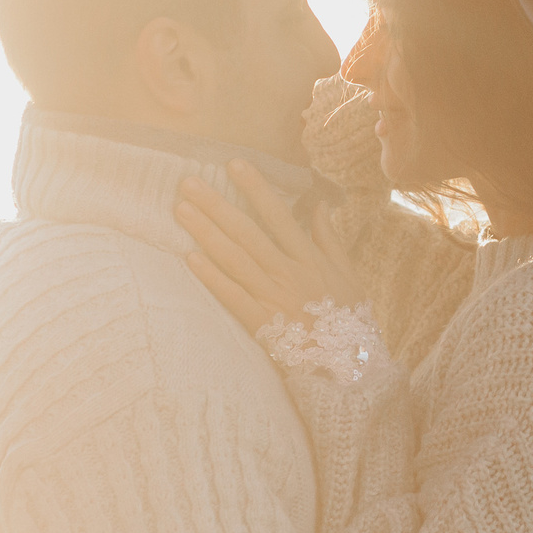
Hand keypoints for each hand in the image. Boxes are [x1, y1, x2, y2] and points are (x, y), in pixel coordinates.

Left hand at [174, 161, 363, 335]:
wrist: (349, 367)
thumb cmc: (349, 319)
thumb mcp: (349, 275)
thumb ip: (330, 239)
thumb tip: (319, 205)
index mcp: (309, 259)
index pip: (278, 216)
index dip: (256, 189)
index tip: (234, 165)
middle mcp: (288, 273)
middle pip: (248, 233)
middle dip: (217, 205)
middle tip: (189, 183)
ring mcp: (273, 298)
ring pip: (235, 259)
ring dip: (207, 233)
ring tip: (182, 210)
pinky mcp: (261, 323)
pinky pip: (232, 296)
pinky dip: (211, 277)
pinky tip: (189, 257)